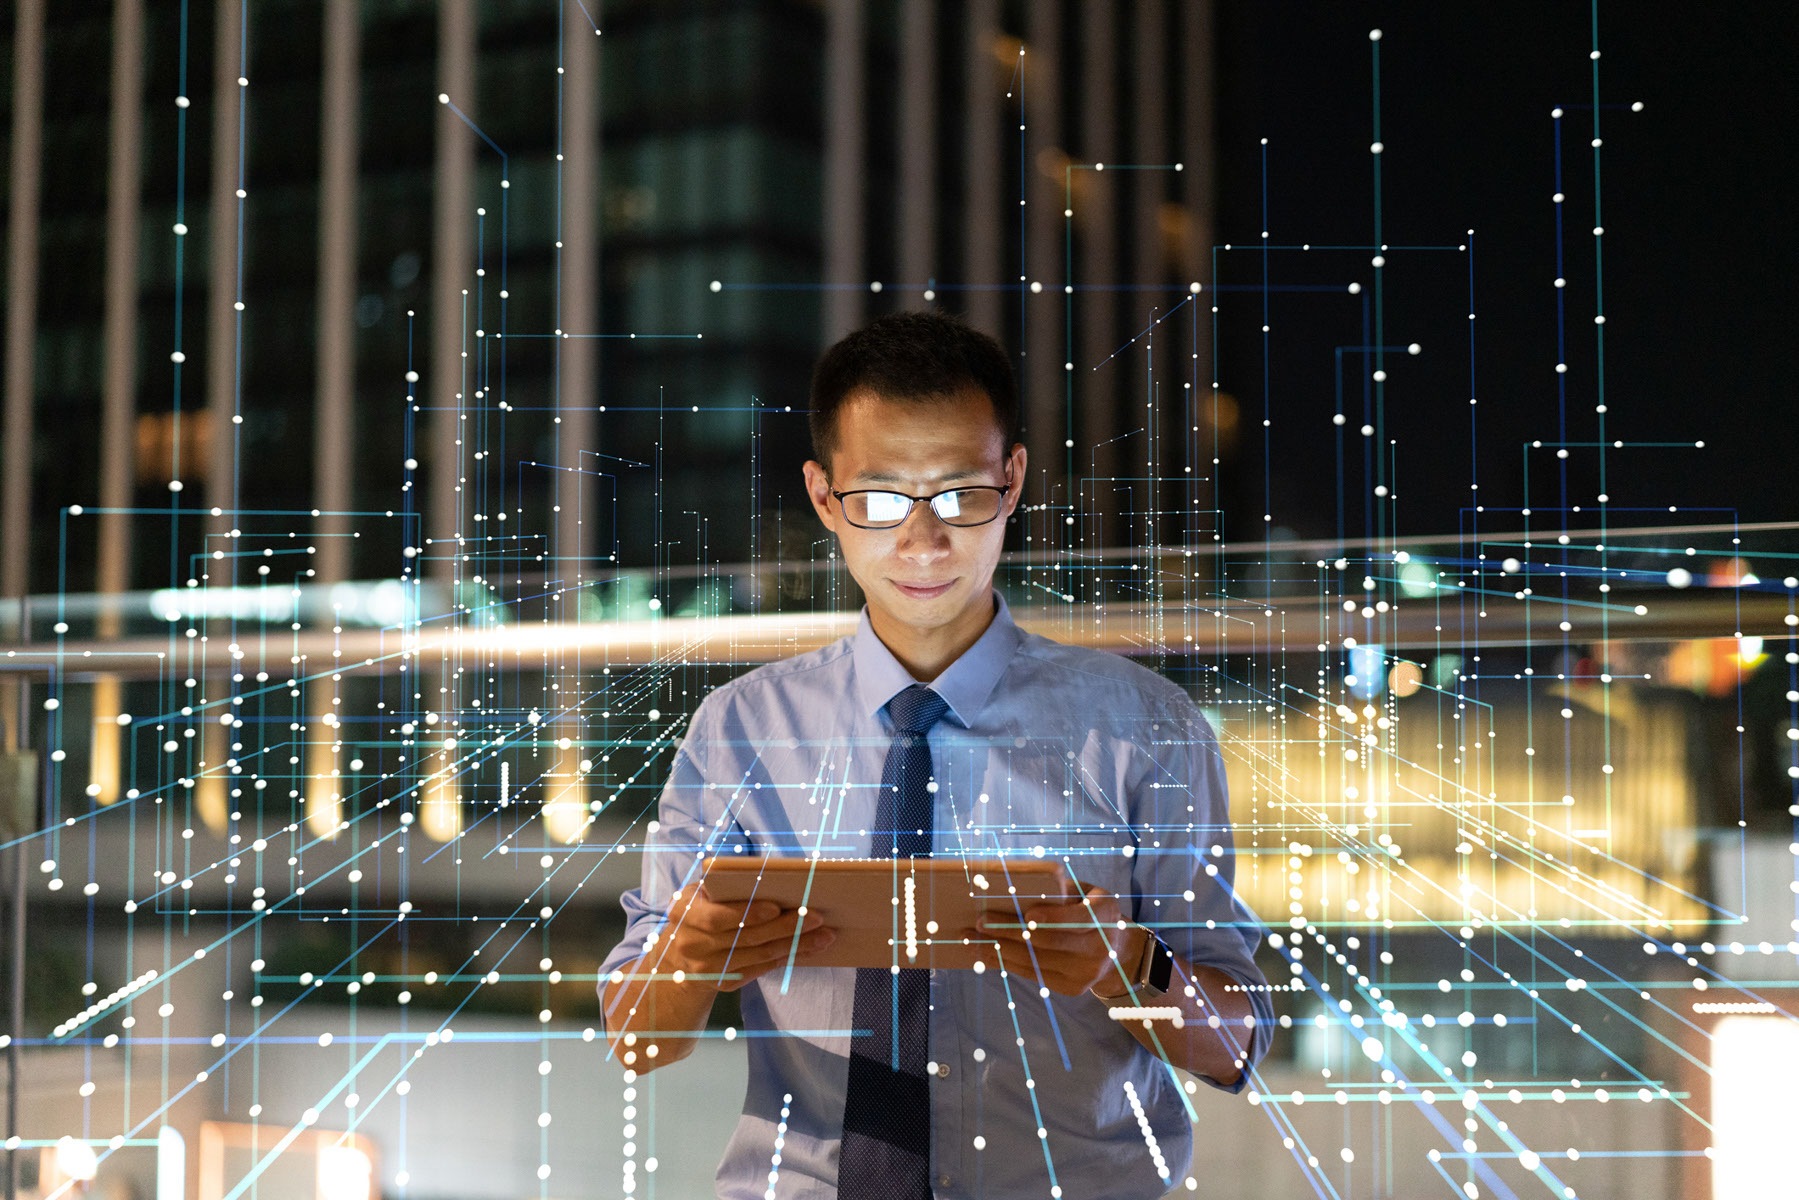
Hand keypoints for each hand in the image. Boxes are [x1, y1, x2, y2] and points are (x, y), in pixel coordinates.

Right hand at [662, 885, 835, 991]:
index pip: (717, 917)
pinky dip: (788, 958)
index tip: (777, 906)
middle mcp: (692, 944)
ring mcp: (708, 969)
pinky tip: (809, 948)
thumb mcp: (701, 893)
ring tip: (824, 934)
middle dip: (786, 927)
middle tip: (816, 917)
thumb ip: (727, 887)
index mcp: (684, 913)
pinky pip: (762, 969)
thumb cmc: (699, 909)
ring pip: (760, 956)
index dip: (748, 913)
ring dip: (796, 945)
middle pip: (747, 938)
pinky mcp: (725, 982)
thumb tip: (778, 879)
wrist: (677, 954)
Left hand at [971, 886, 1133, 996]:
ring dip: (999, 950)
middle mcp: (1101, 948)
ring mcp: (1087, 972)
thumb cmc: (1087, 908)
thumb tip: (1011, 888)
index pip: (1081, 918)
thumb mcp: (1082, 891)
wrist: (1114, 948)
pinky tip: (986, 954)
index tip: (1029, 915)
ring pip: (1036, 961)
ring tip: (972, 940)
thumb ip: (1058, 890)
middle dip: (1011, 931)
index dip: (1055, 917)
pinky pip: (1034, 974)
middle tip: (981, 922)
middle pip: (1049, 942)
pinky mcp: (1073, 988)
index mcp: (1106, 914)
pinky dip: (1007, 964)